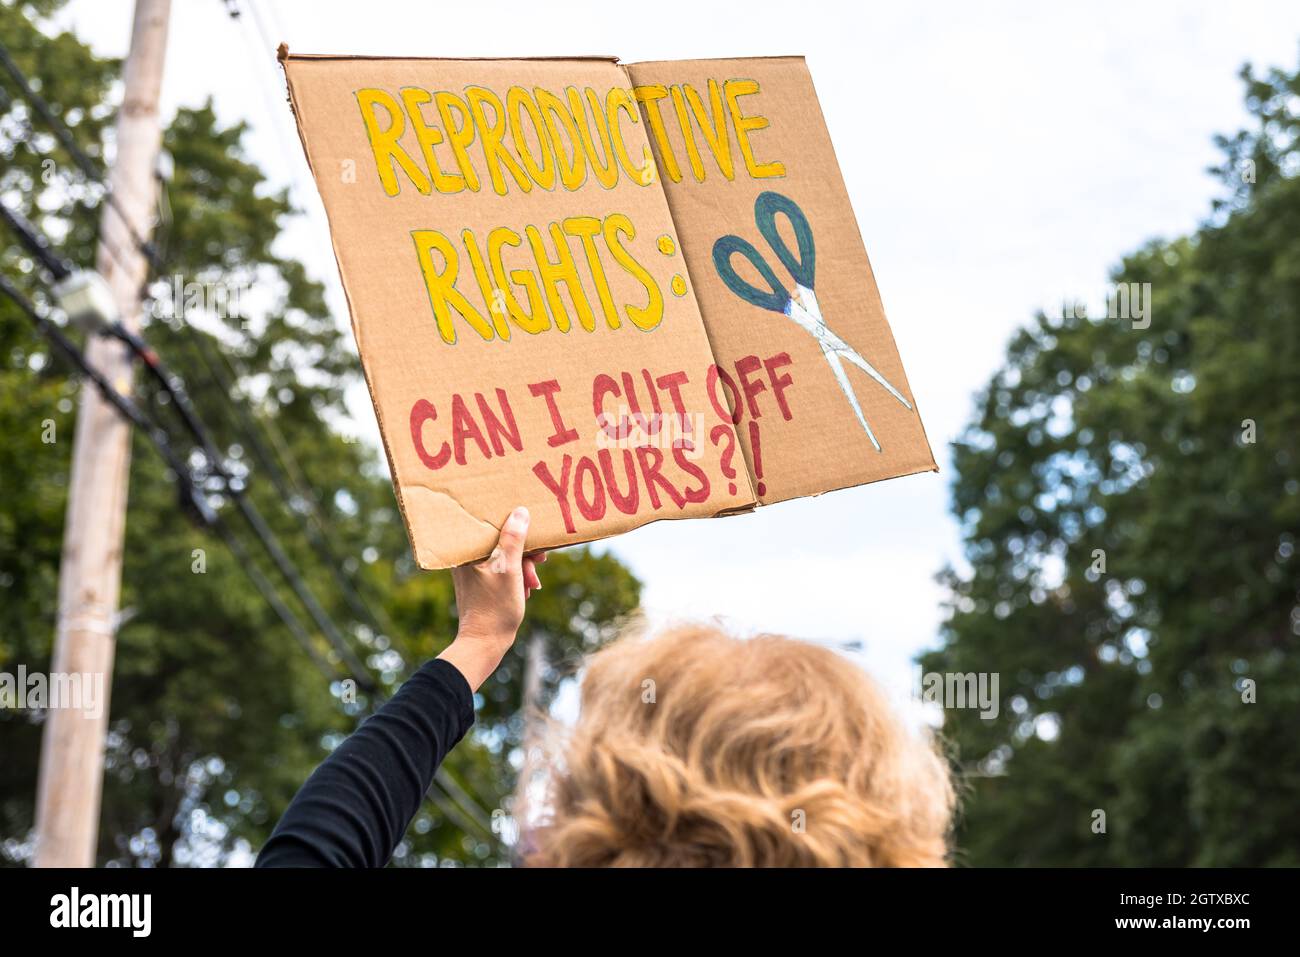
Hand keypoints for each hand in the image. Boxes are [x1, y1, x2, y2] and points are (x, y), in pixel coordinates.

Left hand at [438, 506, 545, 690]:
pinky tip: (526, 590)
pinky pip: (502, 569)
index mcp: (467, 551)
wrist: (485, 643)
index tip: (534, 538)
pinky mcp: (480, 583)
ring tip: (533, 584)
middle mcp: (466, 558)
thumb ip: (513, 540)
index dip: (516, 528)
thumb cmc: (496, 608)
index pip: (492, 525)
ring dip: (523, 567)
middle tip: (540, 563)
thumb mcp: (510, 570)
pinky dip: (517, 577)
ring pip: (505, 556)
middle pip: (501, 540)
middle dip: (524, 553)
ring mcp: (472, 571)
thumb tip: (520, 512)